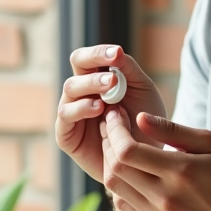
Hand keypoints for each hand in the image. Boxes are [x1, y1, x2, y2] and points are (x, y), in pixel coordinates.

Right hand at [56, 44, 167, 183]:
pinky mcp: (67, 134)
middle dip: (94, 65)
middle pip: (76, 65)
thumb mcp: (143, 91)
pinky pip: (65, 117)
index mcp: (98, 76)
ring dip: (88, 86)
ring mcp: (73, 111)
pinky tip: (98, 109)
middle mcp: (83, 90)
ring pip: (70, 89)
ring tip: (108, 92)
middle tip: (113, 78)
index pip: (90, 56)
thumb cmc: (143, 121)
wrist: (145, 160)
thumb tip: (116, 51)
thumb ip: (129, 70)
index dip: (99, 52)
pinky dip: (80, 109)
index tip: (116, 54)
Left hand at [100, 108, 210, 210]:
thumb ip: (173, 130)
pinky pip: (125, 208)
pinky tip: (132, 174)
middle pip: (116, 169)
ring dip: (112, 165)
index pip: (128, 151)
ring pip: (116, 189)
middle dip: (108, 143)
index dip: (115, 131)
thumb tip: (140, 117)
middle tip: (111, 128)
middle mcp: (165, 199)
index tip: (115, 116)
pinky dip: (123, 188)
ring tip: (119, 148)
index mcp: (180, 172)